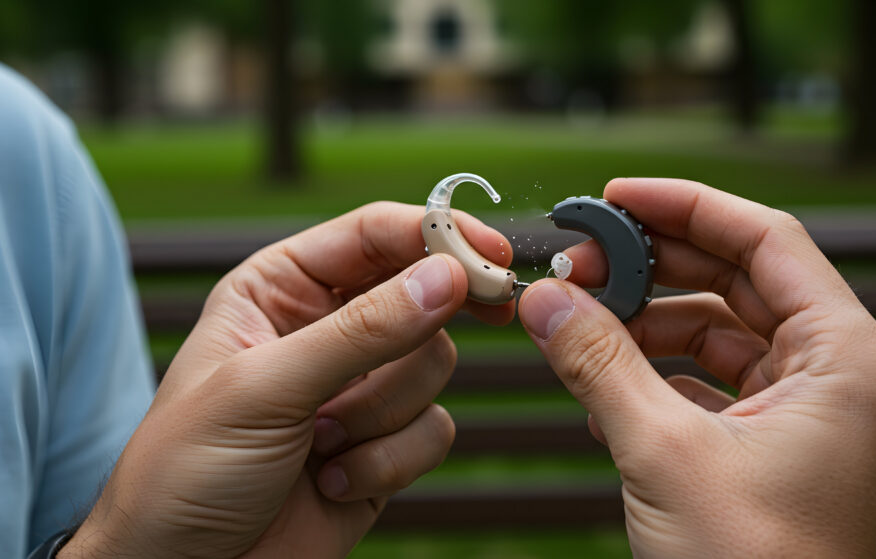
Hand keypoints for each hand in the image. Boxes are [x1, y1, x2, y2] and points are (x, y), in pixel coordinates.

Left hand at [61, 202, 513, 558]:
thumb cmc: (185, 470)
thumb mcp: (265, 387)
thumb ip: (362, 331)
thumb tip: (448, 278)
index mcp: (282, 288)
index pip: (374, 235)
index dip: (437, 235)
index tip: (491, 255)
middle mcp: (326, 329)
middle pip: (421, 295)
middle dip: (421, 330)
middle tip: (480, 319)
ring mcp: (359, 388)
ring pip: (434, 365)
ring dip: (384, 412)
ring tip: (322, 441)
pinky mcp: (385, 445)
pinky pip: (434, 430)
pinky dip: (391, 461)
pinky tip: (333, 481)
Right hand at [518, 179, 875, 556]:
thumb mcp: (662, 454)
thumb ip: (599, 362)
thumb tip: (546, 298)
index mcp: (849, 361)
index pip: (767, 241)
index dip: (687, 207)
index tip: (620, 195)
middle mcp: (840, 378)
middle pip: (739, 281)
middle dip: (654, 267)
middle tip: (582, 260)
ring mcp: (809, 413)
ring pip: (721, 331)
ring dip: (647, 322)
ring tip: (581, 321)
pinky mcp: (774, 445)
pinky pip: (711, 381)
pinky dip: (657, 371)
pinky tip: (605, 378)